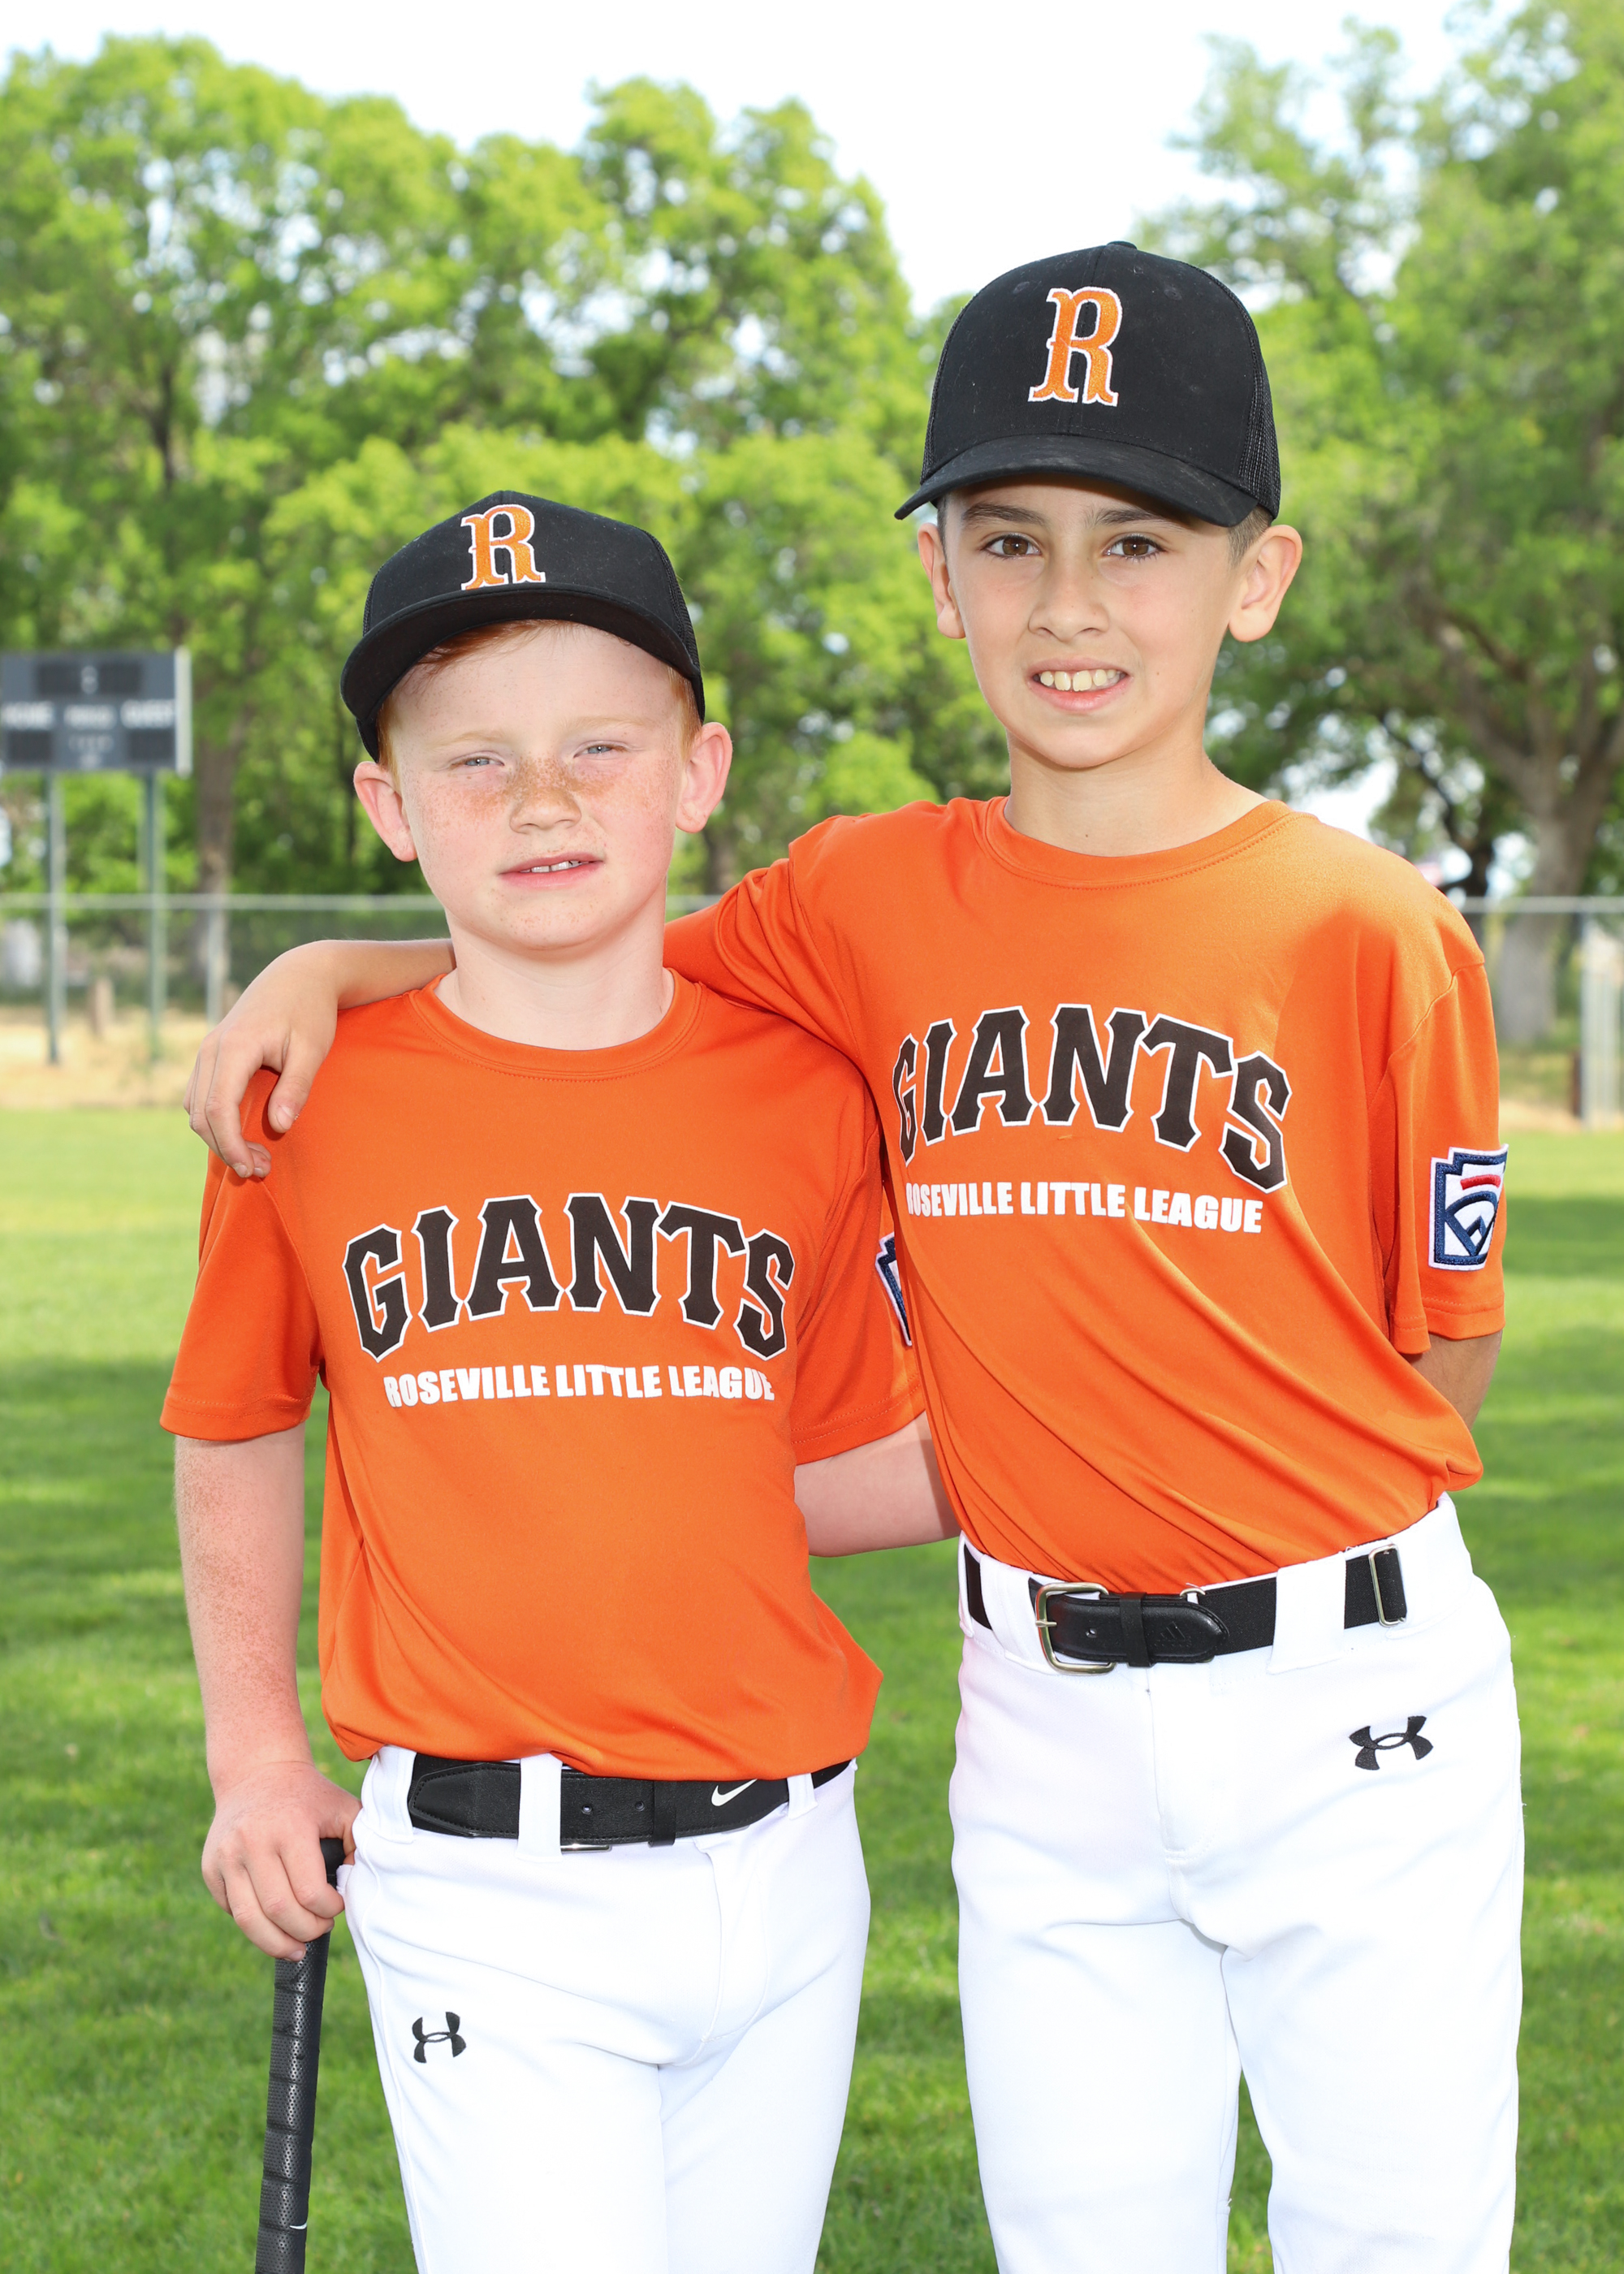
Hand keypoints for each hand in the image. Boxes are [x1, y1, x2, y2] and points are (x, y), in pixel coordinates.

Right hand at [186, 944, 340, 1179]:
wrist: (299, 974)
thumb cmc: (310, 1011)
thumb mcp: (312, 1049)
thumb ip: (296, 1087)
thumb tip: (279, 1126)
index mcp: (235, 1047)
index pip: (218, 1108)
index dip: (231, 1144)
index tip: (253, 1168)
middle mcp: (211, 1049)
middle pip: (201, 1114)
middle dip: (227, 1147)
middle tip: (262, 1169)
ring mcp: (207, 1050)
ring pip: (196, 1107)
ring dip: (219, 1136)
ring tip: (257, 1155)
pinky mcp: (212, 1054)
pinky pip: (200, 1095)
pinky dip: (215, 1119)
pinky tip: (243, 1131)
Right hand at [203, 1759, 360, 1959]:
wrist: (257, 1772)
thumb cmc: (309, 1797)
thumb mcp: (342, 1809)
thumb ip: (358, 1846)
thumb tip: (354, 1887)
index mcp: (290, 1827)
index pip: (309, 1892)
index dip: (328, 1910)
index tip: (337, 1906)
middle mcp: (253, 1841)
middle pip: (279, 1911)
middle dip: (306, 1931)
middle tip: (320, 1929)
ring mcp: (226, 1855)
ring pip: (249, 1920)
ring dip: (277, 1944)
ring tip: (297, 1948)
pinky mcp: (210, 1867)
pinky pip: (232, 1910)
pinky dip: (254, 1926)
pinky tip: (272, 1923)